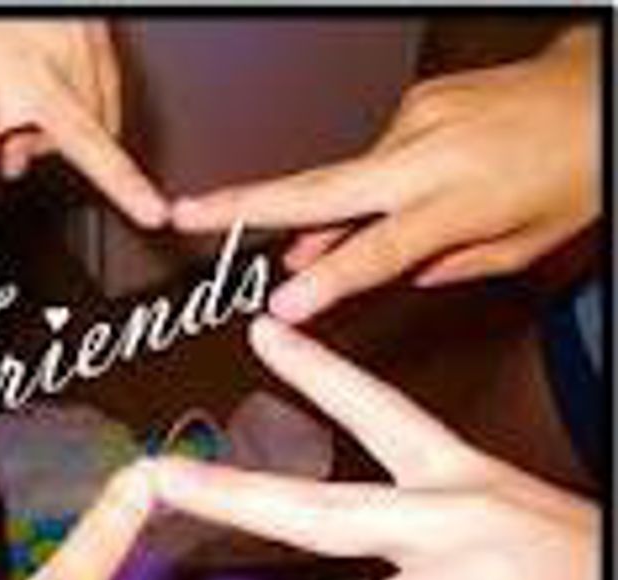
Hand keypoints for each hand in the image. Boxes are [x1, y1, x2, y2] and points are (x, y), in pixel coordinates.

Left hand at [0, 20, 166, 242]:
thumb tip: (15, 165)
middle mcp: (35, 70)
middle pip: (82, 136)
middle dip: (123, 180)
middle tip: (152, 212)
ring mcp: (78, 52)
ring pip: (100, 122)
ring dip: (77, 138)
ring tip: (46, 121)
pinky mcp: (103, 41)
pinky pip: (108, 94)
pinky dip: (91, 109)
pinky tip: (66, 99)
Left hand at [150, 315, 600, 579]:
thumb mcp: (505, 533)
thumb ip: (420, 553)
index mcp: (462, 481)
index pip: (377, 410)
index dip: (317, 370)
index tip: (265, 332)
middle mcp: (455, 517)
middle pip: (311, 509)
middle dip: (226, 494)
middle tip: (161, 478)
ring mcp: (468, 575)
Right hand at [173, 27, 600, 322]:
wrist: (596, 94)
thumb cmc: (575, 171)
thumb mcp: (515, 246)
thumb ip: (436, 265)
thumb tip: (375, 272)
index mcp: (457, 204)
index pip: (375, 252)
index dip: (324, 281)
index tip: (279, 306)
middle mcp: (427, 157)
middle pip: (314, 189)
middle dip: (240, 204)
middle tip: (184, 215)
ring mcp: (415, 122)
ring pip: (341, 180)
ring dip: (316, 215)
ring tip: (282, 243)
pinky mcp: (414, 103)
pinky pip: (370, 158)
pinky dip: (364, 186)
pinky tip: (377, 199)